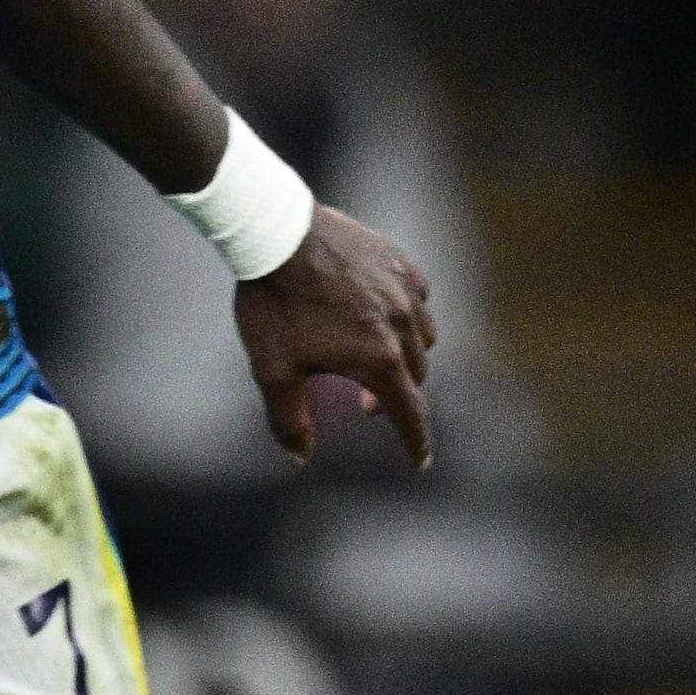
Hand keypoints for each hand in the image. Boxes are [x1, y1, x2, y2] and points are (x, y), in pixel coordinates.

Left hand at [237, 206, 436, 468]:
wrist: (274, 232)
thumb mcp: (272, 370)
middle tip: (364, 404)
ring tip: (376, 357)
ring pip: (424, 336)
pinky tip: (383, 313)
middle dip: (395, 396)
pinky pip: (419, 298)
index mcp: (378, 359)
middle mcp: (402, 325)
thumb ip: (288, 420)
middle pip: (416, 375)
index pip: (409, 412)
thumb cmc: (273, 303)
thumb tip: (299, 457)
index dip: (416, 442)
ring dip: (407, 356)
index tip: (420, 462)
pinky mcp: (398, 261)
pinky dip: (409, 315)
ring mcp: (404, 290)